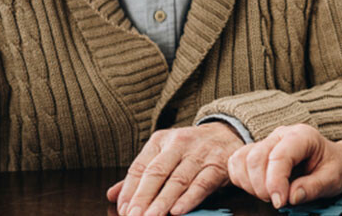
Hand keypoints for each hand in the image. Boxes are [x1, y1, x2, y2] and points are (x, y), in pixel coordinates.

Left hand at [107, 122, 243, 215]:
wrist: (228, 133)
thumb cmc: (190, 149)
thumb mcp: (164, 154)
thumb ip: (140, 175)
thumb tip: (112, 195)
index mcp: (160, 141)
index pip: (140, 167)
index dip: (130, 191)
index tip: (124, 210)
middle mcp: (179, 144)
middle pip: (157, 172)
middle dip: (143, 197)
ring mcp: (200, 154)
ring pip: (178, 180)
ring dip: (163, 202)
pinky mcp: (218, 165)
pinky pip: (202, 184)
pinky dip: (189, 199)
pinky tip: (177, 211)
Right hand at [227, 124, 341, 208]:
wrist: (335, 161)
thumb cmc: (335, 167)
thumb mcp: (333, 178)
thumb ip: (314, 187)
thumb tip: (292, 197)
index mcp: (302, 135)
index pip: (279, 156)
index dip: (275, 182)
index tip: (280, 202)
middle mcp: (281, 134)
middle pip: (256, 158)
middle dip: (262, 186)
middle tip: (278, 201)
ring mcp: (266, 142)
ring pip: (242, 160)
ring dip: (251, 184)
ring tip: (271, 195)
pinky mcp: (256, 152)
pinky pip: (237, 163)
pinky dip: (242, 180)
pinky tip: (259, 189)